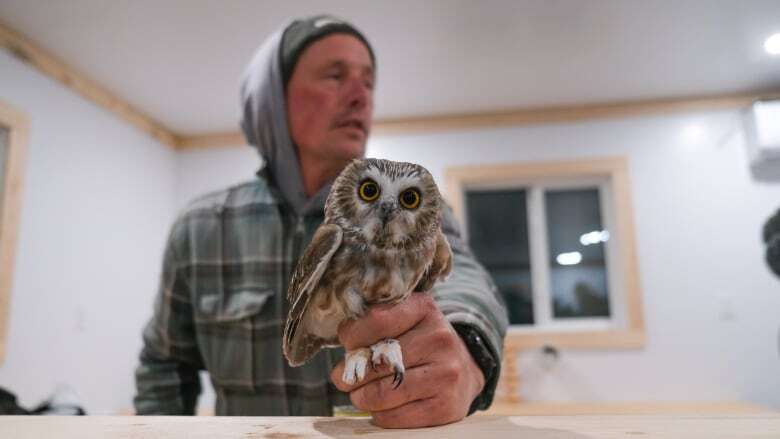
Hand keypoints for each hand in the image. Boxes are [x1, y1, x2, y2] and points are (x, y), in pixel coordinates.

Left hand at [331, 293, 484, 427]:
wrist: (465, 370)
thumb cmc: (420, 343)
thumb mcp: (405, 319)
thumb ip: (375, 324)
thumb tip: (346, 355)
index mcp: (425, 309)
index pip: (376, 320)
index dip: (353, 336)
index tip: (349, 345)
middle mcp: (439, 339)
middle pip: (377, 361)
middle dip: (351, 374)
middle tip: (343, 378)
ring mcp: (445, 374)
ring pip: (382, 393)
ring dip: (361, 397)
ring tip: (359, 394)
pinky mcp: (445, 407)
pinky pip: (394, 417)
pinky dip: (379, 415)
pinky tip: (382, 407)